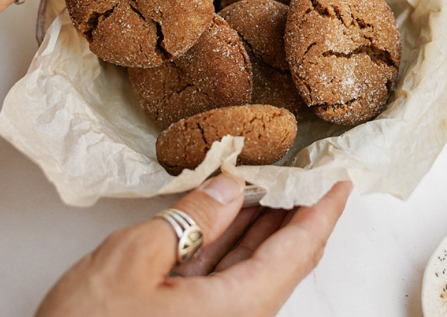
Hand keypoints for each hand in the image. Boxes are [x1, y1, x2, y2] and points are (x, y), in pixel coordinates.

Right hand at [36, 175, 351, 316]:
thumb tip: (230, 187)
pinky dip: (230, 238)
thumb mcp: (134, 259)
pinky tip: (228, 211)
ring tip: (270, 182)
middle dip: (294, 211)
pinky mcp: (191, 316)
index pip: (297, 253)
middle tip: (304, 171)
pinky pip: (225, 271)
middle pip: (280, 257)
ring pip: (252, 263)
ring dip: (261, 221)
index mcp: (235, 311)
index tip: (340, 183)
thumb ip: (189, 220)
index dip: (322, 214)